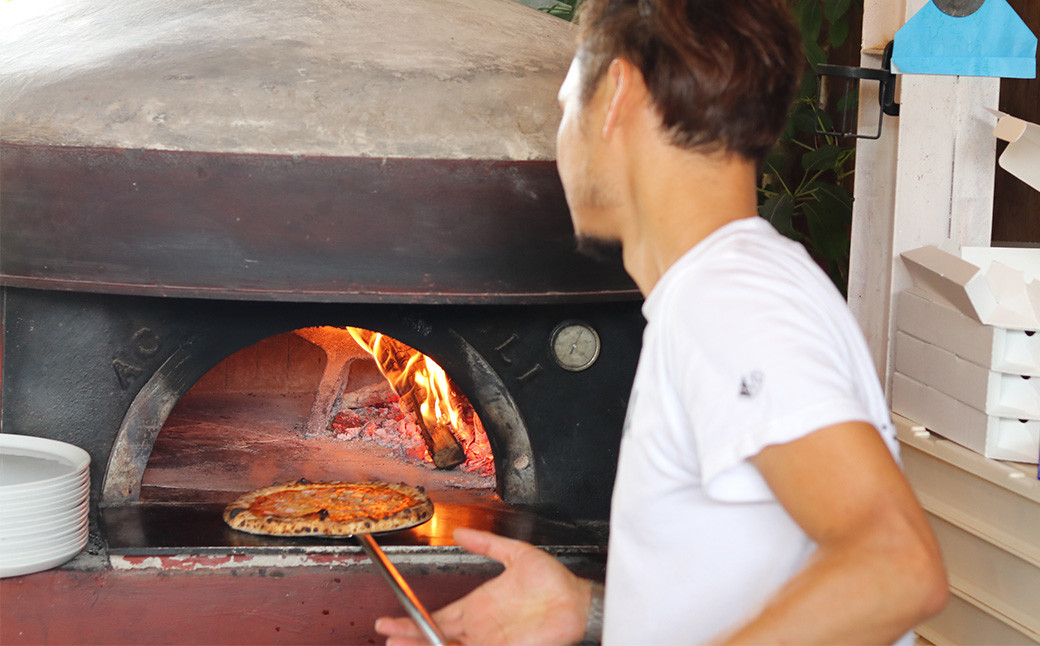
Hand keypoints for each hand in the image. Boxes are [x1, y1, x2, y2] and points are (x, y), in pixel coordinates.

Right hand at [375, 527, 591, 645]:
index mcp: (477, 605)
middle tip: (387, 636)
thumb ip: (486, 543)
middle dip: (409, 636)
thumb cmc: (552, 582)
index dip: (413, 619)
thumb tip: (460, 532)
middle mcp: (478, 627)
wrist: (577, 601)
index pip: (438, 616)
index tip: (390, 620)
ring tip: (398, 643)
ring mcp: (488, 640)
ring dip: (423, 645)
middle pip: (435, 635)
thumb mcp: (515, 554)